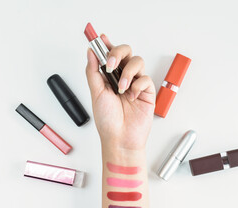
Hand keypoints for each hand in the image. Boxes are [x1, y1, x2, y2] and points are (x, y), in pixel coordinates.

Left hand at [86, 34, 154, 150]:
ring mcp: (135, 83)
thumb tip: (91, 53)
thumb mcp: (96, 93)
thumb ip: (93, 71)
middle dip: (118, 54)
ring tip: (122, 88)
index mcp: (109, 77)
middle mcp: (122, 77)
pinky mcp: (146, 91)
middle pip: (125, 52)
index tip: (100, 38)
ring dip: (128, 73)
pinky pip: (145, 78)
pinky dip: (137, 85)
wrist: (120, 138)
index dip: (106, 45)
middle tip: (111, 64)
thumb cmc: (107, 121)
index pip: (109, 55)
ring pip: (137, 61)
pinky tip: (131, 97)